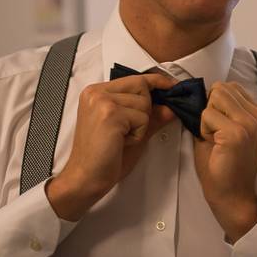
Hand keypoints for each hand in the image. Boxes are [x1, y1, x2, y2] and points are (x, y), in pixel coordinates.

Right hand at [46, 74, 177, 220]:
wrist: (85, 178)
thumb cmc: (103, 157)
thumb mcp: (131, 130)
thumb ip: (151, 116)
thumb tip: (171, 107)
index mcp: (96, 92)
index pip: (134, 78)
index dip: (156, 81)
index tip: (171, 85)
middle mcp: (96, 92)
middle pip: (142, 87)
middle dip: (144, 111)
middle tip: (127, 130)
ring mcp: (102, 102)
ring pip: (144, 104)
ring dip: (141, 125)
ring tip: (121, 138)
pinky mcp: (111, 114)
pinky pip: (142, 118)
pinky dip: (138, 134)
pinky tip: (120, 142)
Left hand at [193, 81, 256, 241]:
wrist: (232, 196)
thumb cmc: (226, 165)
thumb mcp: (229, 129)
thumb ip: (223, 109)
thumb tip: (205, 91)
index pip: (231, 87)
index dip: (217, 105)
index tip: (222, 130)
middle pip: (221, 89)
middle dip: (211, 110)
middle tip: (217, 135)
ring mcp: (250, 123)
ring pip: (214, 98)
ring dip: (207, 119)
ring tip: (216, 140)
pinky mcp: (236, 133)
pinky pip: (206, 115)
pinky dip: (203, 129)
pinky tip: (214, 146)